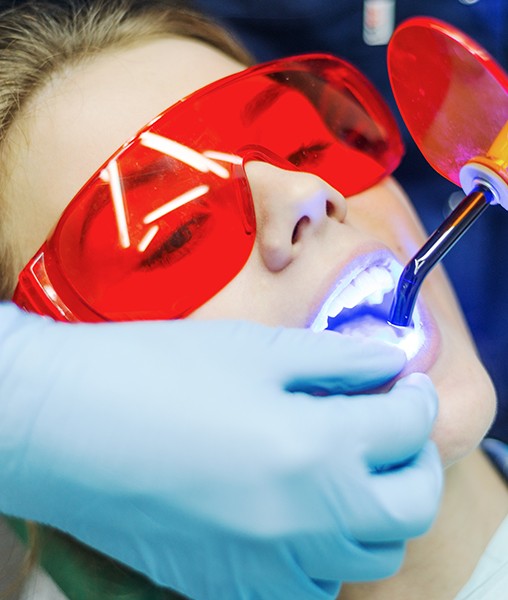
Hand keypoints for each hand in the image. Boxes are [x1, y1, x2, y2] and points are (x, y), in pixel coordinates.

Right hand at [0, 304, 441, 598]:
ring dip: (375, 510)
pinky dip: (326, 551)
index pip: (407, 429)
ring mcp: (269, 566)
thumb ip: (335, 359)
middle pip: (409, 508)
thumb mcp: (255, 349)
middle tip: (393, 428)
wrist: (68, 427)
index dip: (415, 399)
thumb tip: (387, 362)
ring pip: (366, 556)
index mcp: (315, 448)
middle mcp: (305, 522)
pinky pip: (310, 586)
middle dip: (416, 463)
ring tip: (348, 469)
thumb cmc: (156, 373)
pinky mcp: (230, 587)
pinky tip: (298, 512)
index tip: (405, 385)